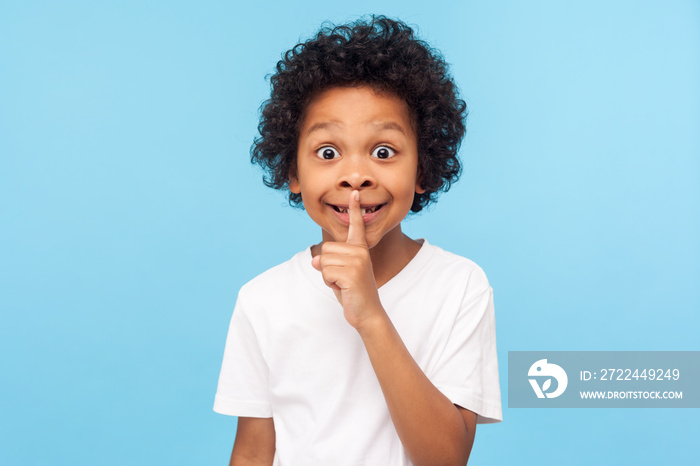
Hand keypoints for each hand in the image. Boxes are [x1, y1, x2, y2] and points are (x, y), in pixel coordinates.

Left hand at [311, 190, 383, 328]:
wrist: (367, 313)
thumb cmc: (353, 292)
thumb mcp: (338, 274)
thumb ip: (328, 262)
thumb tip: (315, 260)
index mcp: (360, 249)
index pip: (356, 226)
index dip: (355, 209)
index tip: (355, 192)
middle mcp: (360, 252)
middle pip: (325, 249)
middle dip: (327, 267)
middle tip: (343, 280)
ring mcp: (357, 262)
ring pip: (324, 261)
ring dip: (328, 277)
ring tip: (343, 284)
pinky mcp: (351, 273)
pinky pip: (326, 273)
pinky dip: (329, 284)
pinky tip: (344, 289)